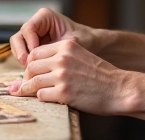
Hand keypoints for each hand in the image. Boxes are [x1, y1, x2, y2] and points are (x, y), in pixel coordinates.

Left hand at [7, 39, 127, 114]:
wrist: (119, 89)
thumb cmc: (101, 75)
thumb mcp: (81, 56)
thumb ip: (60, 59)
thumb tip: (36, 69)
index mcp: (66, 46)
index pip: (36, 52)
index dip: (30, 64)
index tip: (30, 72)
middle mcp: (62, 58)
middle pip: (31, 66)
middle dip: (26, 77)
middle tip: (25, 85)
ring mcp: (62, 75)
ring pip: (33, 81)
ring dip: (27, 89)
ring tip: (25, 93)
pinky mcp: (64, 93)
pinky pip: (41, 95)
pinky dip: (40, 98)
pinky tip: (46, 98)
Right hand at [10, 8, 95, 66]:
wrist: (92, 46)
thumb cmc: (85, 40)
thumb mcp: (73, 43)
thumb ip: (58, 49)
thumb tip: (43, 60)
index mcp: (45, 17)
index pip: (28, 28)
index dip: (29, 43)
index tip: (35, 56)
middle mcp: (36, 25)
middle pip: (18, 38)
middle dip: (21, 52)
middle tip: (27, 65)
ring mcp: (33, 37)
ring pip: (18, 48)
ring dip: (22, 60)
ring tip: (32, 71)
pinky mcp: (33, 48)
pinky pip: (23, 56)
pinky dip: (27, 65)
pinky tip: (35, 73)